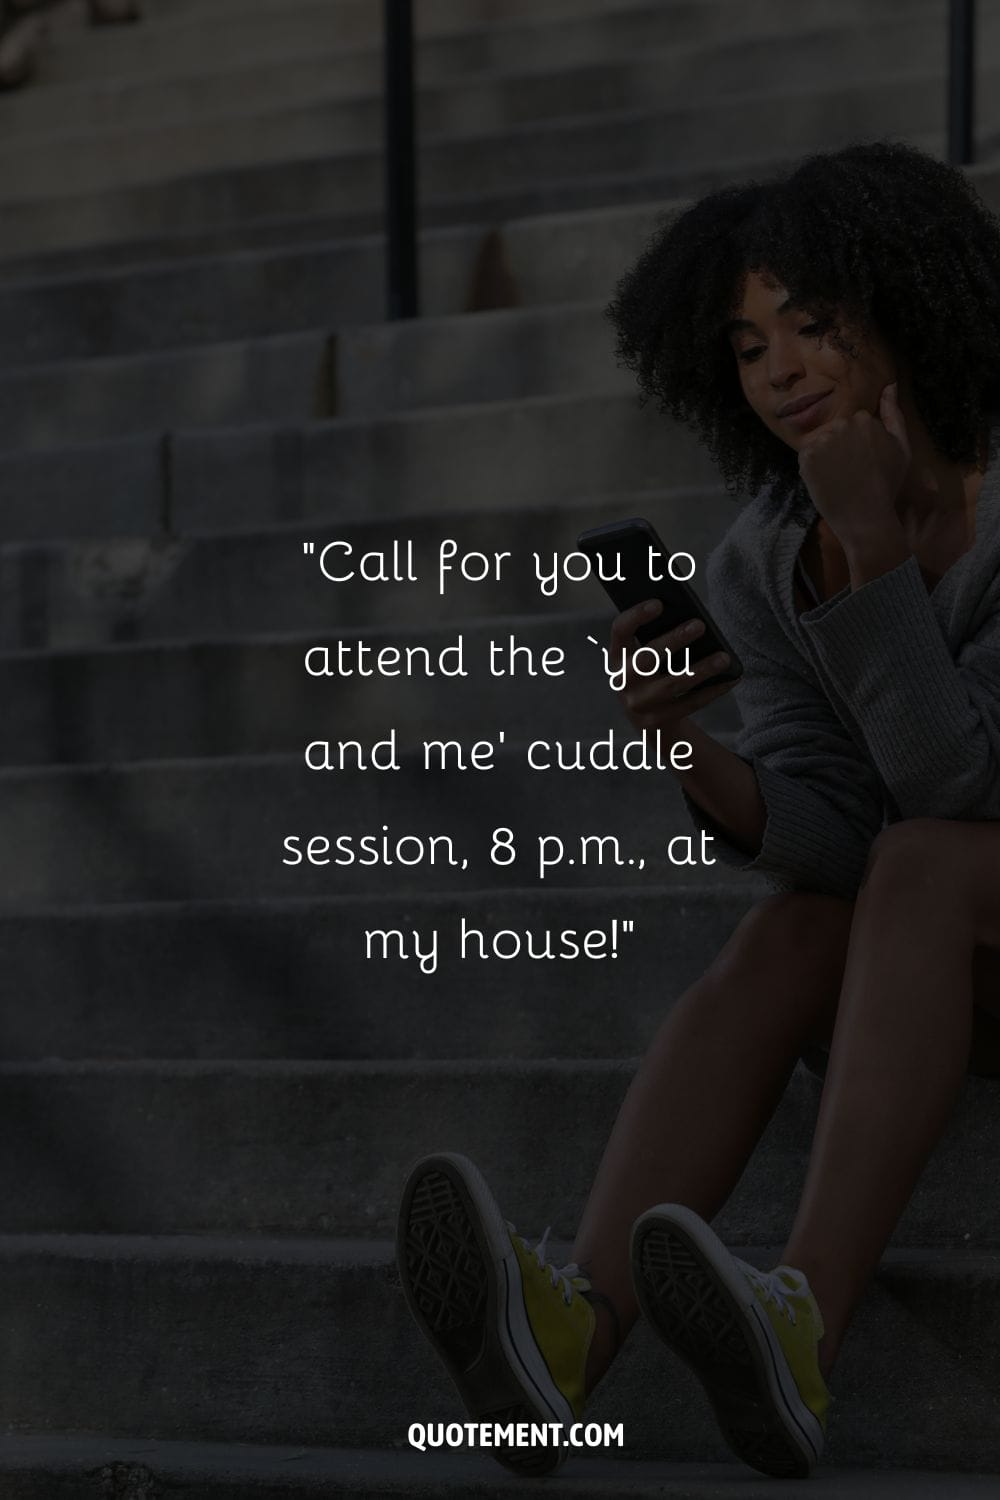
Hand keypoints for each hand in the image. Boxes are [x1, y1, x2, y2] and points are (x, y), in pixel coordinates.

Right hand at [610, 601, 735, 736]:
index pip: (620, 631)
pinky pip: (689, 704)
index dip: (636, 616)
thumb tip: (689, 618)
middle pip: (648, 658)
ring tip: (724, 658)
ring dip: (701, 669)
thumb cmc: (652, 675)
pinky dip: (712, 691)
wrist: (647, 719)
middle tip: (700, 625)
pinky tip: (730, 679)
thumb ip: (655, 637)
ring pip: (673, 684)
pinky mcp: (657, 722)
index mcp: (617, 656)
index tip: (659, 603)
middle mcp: (622, 680)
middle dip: (674, 640)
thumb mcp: (643, 657)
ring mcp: (638, 704)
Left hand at [796, 382, 909, 544]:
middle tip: (851, 471)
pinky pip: (806, 457)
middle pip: (837, 431)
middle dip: (841, 447)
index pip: (855, 424)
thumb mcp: (901, 446)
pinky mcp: (805, 457)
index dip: (859, 444)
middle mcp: (842, 425)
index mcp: (864, 419)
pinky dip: (813, 468)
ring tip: (839, 477)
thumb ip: (894, 413)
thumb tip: (890, 385)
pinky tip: (827, 481)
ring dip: (826, 457)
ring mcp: (822, 440)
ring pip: (821, 443)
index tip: (865, 461)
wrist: (865, 515)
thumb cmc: (887, 483)